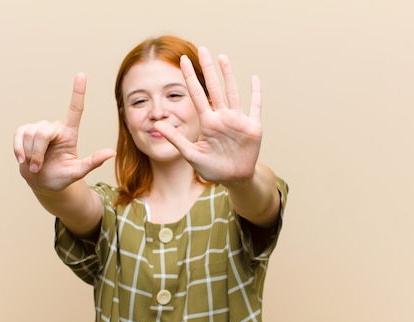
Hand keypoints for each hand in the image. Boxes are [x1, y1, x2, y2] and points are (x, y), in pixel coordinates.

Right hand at [13, 73, 114, 191]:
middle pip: (42, 132)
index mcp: (70, 134)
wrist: (42, 183)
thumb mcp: (77, 172)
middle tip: (37, 168)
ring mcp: (39, 128)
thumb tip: (111, 152)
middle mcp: (55, 128)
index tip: (81, 75)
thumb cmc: (61, 178)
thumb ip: (92, 162)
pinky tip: (21, 159)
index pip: (75, 110)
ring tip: (34, 165)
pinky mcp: (25, 132)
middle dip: (37, 152)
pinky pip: (19, 134)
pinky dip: (18, 148)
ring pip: (30, 134)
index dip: (77, 92)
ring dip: (29, 154)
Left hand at [154, 47, 261, 184]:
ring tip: (222, 58)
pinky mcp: (252, 127)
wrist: (233, 179)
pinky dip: (256, 93)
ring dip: (228, 75)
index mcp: (207, 122)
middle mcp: (222, 117)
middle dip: (208, 69)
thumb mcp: (191, 154)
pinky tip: (255, 79)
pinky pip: (255, 106)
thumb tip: (157, 125)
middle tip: (202, 50)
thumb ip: (176, 139)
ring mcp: (237, 120)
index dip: (190, 77)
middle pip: (214, 88)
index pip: (196, 94)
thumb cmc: (212, 168)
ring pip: (232, 92)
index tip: (183, 60)